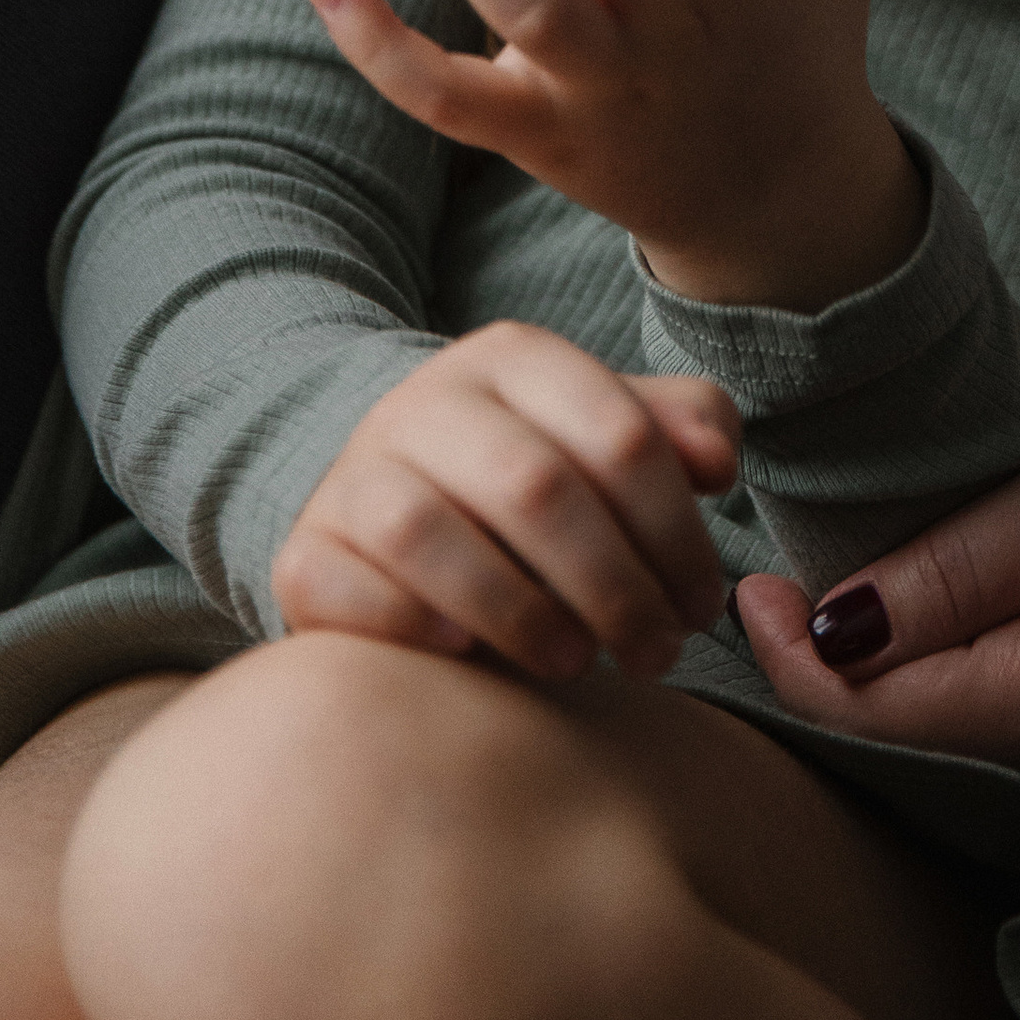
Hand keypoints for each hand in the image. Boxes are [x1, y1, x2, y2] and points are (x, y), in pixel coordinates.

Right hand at [271, 322, 739, 678]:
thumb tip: (716, 462)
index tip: (701, 605)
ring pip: (432, 533)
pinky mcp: (304, 547)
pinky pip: (344, 585)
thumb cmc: (536, 481)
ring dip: (521, 612)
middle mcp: (426, 398)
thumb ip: (680, 429)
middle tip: (656, 653)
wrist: (394, 505)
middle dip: (614, 585)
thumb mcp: (612, 436)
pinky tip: (467, 654)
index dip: (676, 531)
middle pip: (536, 486)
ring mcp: (355, 470)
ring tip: (577, 662)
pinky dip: (410, 625)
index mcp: (516, 357)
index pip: (620, 433)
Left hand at [733, 337, 1019, 828]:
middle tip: (805, 576)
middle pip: (938, 750)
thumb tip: (832, 626)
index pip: (884, 716)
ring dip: (938, 688)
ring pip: (1002, 759)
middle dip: (859, 675)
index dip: (796, 658)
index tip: (754, 583)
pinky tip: (1014, 624)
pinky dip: (1019, 701)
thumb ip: (956, 566)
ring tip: (898, 590)